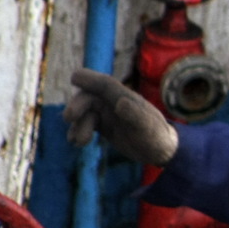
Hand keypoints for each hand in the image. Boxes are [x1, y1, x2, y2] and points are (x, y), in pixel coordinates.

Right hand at [63, 69, 179, 167]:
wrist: (159, 150)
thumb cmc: (155, 136)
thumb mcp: (146, 127)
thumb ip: (134, 115)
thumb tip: (120, 103)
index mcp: (124, 97)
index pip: (104, 84)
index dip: (89, 78)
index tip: (73, 77)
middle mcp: (114, 102)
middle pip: (89, 97)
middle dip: (77, 105)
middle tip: (69, 117)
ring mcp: (108, 113)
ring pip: (85, 112)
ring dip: (77, 124)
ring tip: (76, 141)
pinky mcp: (104, 126)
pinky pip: (86, 124)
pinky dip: (78, 131)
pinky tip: (75, 142)